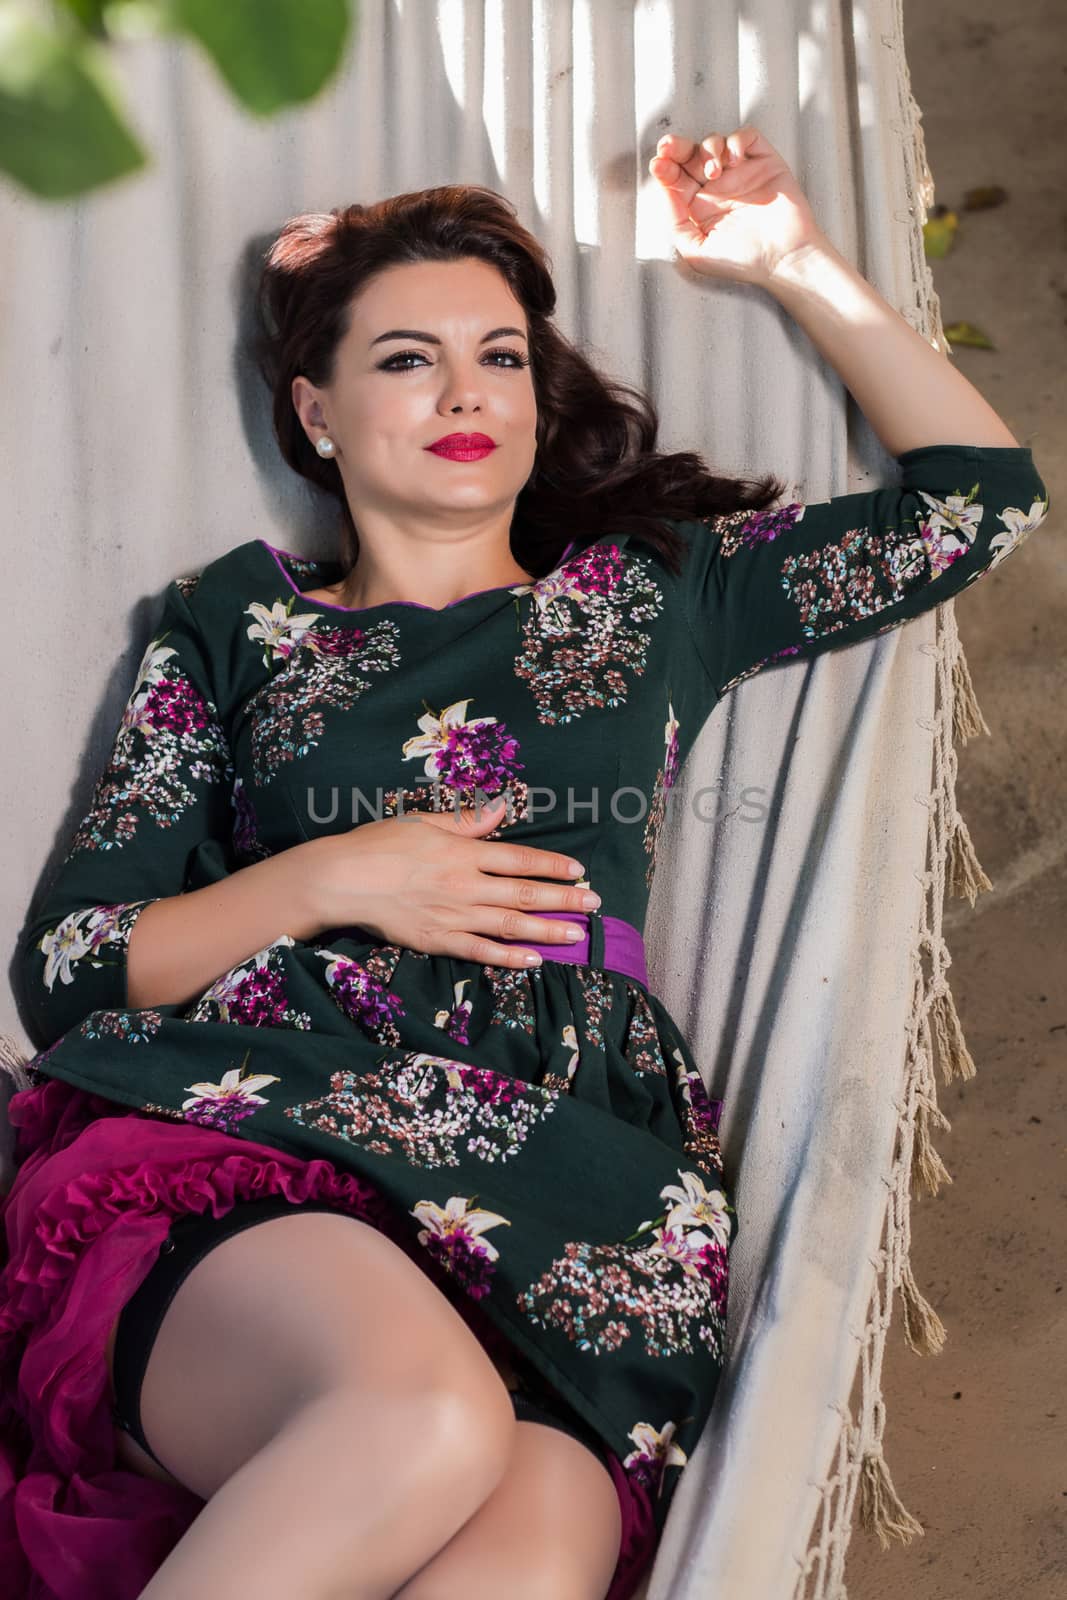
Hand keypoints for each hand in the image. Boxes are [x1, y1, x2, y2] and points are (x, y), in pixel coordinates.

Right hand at [306, 798, 600, 968]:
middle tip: (594, 904)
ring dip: (548, 930)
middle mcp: (465, 885)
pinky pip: (481, 951)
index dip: (552, 865)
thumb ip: (466, 821)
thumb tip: (502, 808)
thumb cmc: (377, 844)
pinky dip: (509, 956)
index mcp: (462, 852)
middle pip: (525, 893)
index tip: (578, 870)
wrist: (340, 880)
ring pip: (511, 925)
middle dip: (564, 899)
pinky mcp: (437, 940)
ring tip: (577, 934)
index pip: (520, 858)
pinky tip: (534, 959)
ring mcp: (453, 916)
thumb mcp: (422, 822)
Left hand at [648, 124, 824, 286]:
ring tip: (713, 172)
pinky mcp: (764, 162)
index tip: (658, 166)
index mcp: (699, 206)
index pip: (676, 179)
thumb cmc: (744, 261)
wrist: (784, 258)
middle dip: (676, 147)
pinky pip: (747, 137)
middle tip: (668, 147)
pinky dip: (737, 141)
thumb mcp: (697, 252)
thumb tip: (665, 191)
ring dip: (708, 149)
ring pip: (715, 142)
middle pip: (690, 155)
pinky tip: (735, 160)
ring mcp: (741, 173)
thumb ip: (676, 223)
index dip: (664, 168)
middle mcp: (718, 187)